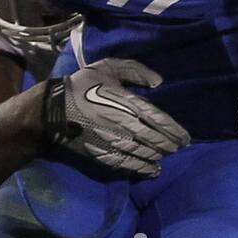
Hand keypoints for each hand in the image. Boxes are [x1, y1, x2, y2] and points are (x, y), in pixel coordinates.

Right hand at [40, 58, 190, 178]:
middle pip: (156, 140)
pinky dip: (144, 169)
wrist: (52, 111)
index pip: (160, 120)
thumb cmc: (81, 86)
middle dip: (171, 145)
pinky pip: (129, 165)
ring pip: (146, 154)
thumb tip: (158, 82)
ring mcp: (115, 143)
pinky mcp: (104, 156)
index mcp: (128, 104)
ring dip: (159, 156)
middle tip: (180, 147)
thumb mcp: (107, 67)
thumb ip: (135, 71)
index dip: (175, 131)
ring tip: (166, 155)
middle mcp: (126, 126)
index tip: (185, 137)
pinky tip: (152, 170)